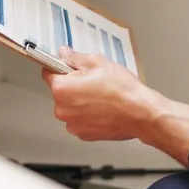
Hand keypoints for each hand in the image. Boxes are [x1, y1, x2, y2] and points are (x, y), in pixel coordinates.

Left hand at [43, 49, 158, 141]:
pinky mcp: (84, 134)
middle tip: (93, 81)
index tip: (68, 67)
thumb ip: (75, 57)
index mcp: (61, 89)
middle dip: (73, 85)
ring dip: (80, 102)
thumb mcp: (98, 62)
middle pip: (60, 92)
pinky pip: (80, 120)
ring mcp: (73, 124)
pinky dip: (88, 115)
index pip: (48, 72)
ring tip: (101, 96)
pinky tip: (103, 109)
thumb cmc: (122, 90)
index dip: (60, 67)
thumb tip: (64, 54)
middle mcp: (62, 109)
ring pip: (71, 107)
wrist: (141, 113)